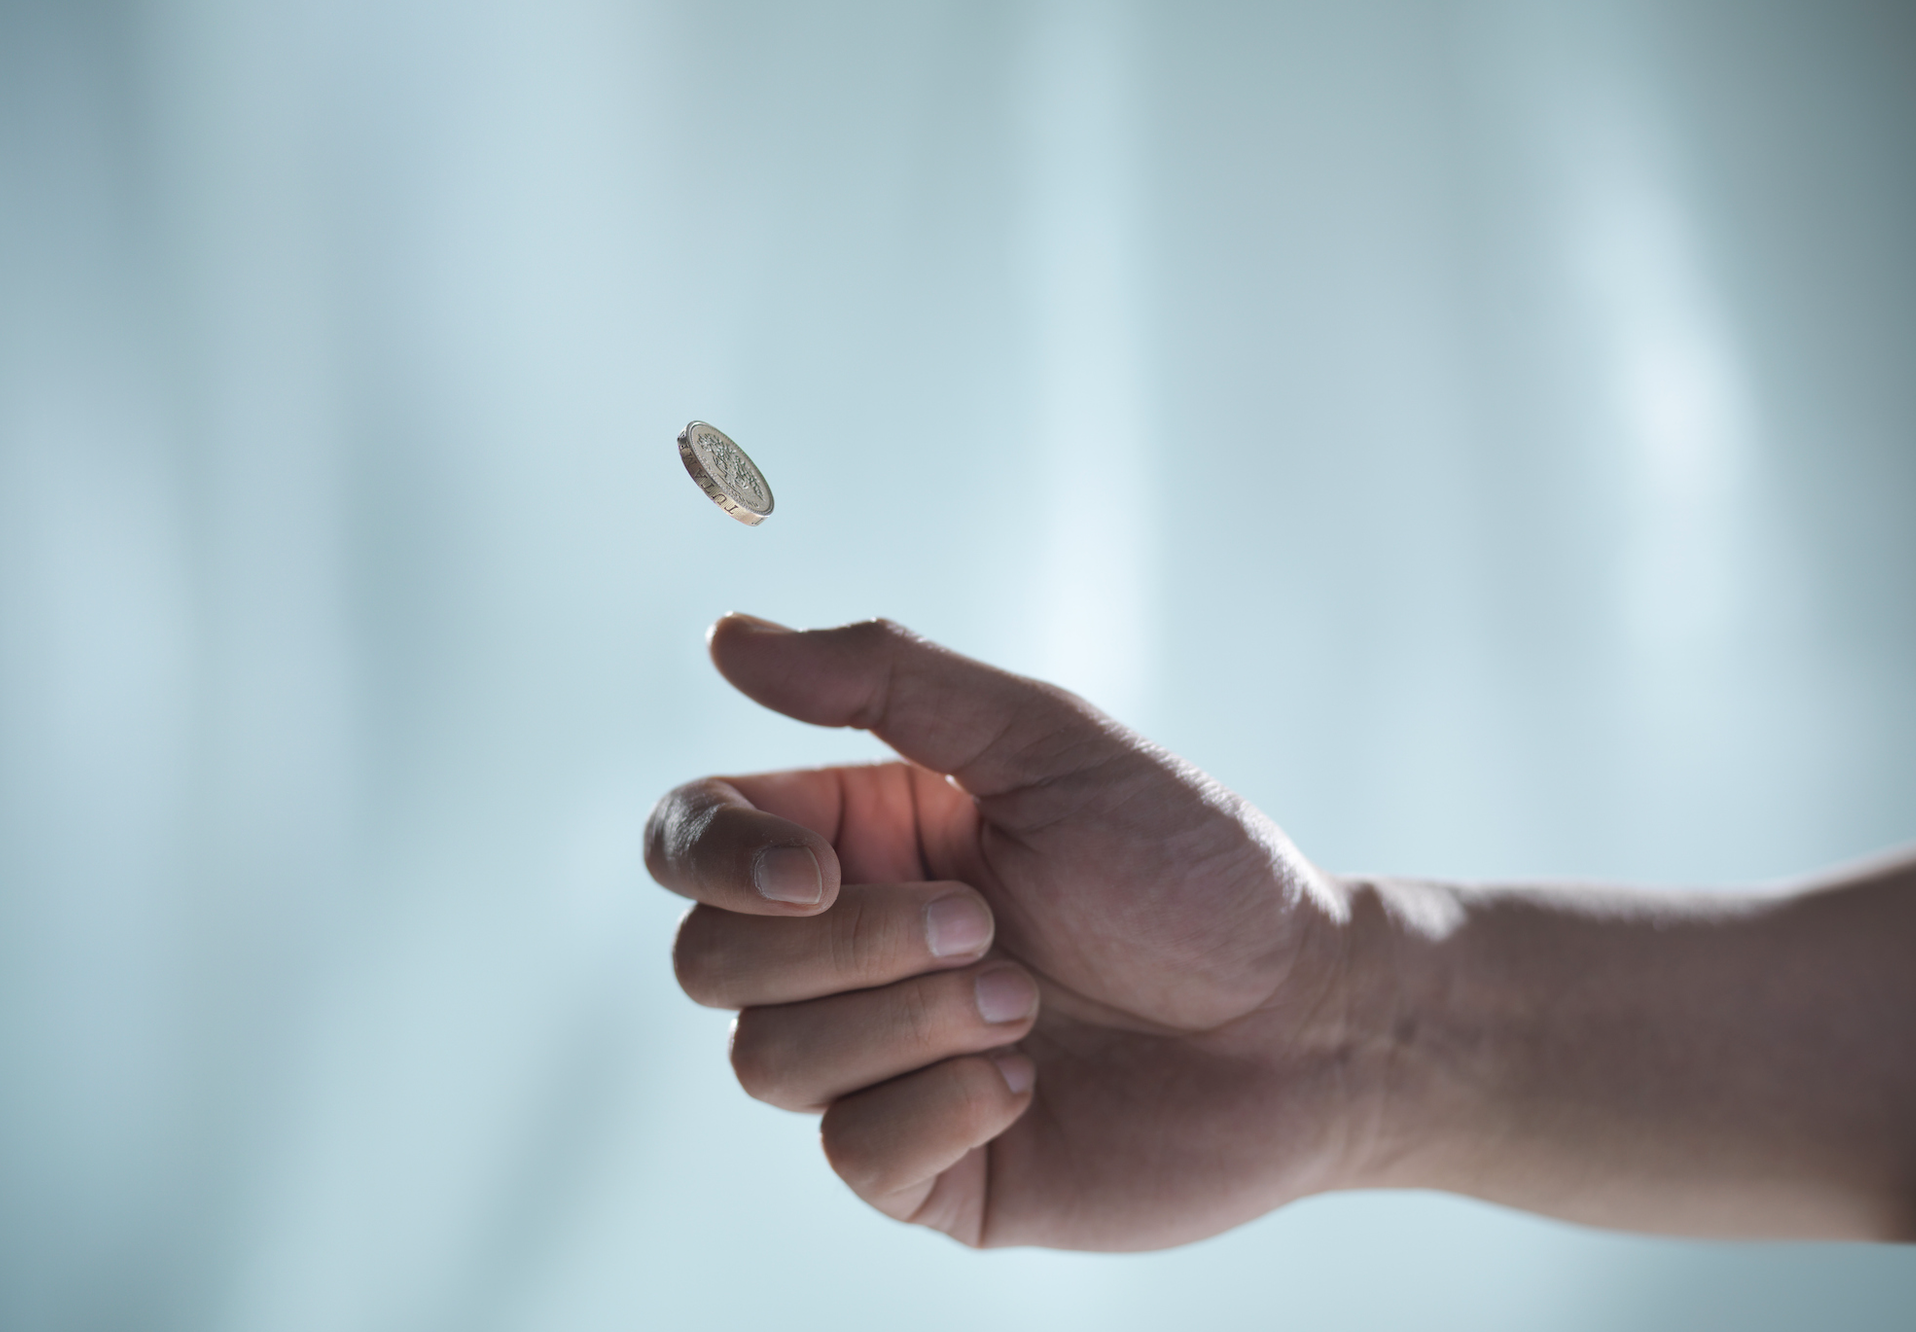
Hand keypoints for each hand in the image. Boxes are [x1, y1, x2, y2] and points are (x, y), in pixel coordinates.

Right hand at [646, 615, 1387, 1249]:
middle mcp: (848, 952)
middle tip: (985, 925)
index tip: (822, 870)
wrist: (1308, 1019)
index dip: (718, 860)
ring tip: (1026, 1001)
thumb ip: (884, 679)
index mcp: (860, 838)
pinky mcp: (928, 1168)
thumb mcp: (1046, 739)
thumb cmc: (1190, 867)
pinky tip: (1031, 1081)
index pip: (690, 842)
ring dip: (903, 1024)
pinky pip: (852, 1155)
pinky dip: (939, 1108)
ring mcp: (878, 1066)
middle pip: (708, 963)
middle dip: (844, 948)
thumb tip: (727, 637)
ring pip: (765, 1064)